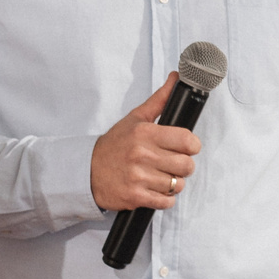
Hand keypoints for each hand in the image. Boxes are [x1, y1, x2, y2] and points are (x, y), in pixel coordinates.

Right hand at [91, 73, 200, 212]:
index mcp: (144, 133)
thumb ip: (159, 100)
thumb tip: (175, 77)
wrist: (86, 172)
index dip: (192, 145)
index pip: (187, 140)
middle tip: (173, 164)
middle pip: (186, 165)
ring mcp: (138, 177)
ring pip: (177, 184)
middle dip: (184, 166)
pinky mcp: (135, 196)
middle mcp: (142, 155)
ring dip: (173, 183)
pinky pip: (166, 202)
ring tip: (161, 176)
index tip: (186, 147)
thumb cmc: (113, 145)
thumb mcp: (135, 119)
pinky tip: (155, 189)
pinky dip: (165, 198)